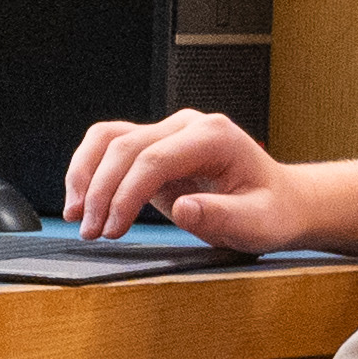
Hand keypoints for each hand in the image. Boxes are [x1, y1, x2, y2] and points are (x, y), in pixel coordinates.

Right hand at [56, 111, 357, 253]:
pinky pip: (110, 146)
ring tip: (76, 215)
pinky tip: (82, 200)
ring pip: (109, 139)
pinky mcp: (154, 147)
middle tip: (91, 232)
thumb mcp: (258, 222)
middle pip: (126, 147)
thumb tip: (182, 208)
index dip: (127, 193)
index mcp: (214, 137)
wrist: (280, 202)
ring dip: (85, 175)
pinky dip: (89, 170)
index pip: (155, 158)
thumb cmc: (273, 211)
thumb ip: (222, 216)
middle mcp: (187, 126)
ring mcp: (168, 133)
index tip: (113, 228)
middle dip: (101, 191)